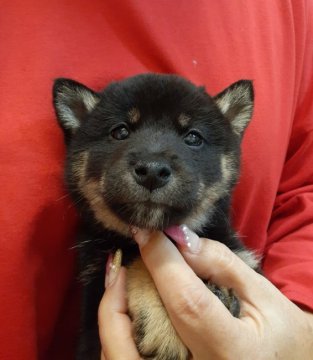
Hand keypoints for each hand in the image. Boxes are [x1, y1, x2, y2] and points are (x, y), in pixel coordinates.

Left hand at [98, 228, 312, 358]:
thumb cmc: (281, 333)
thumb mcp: (263, 294)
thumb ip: (221, 264)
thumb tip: (178, 238)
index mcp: (232, 353)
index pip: (185, 301)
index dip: (160, 260)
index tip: (145, 231)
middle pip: (136, 342)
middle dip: (118, 296)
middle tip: (119, 261)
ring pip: (121, 356)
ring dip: (112, 314)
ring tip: (119, 279)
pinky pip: (128, 359)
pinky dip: (118, 333)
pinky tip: (125, 305)